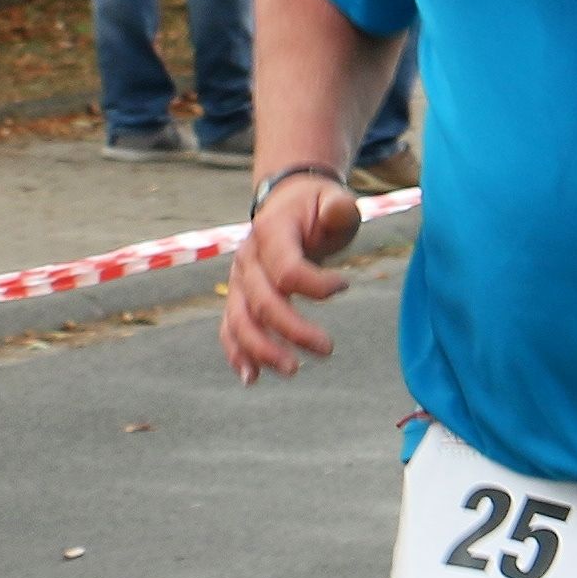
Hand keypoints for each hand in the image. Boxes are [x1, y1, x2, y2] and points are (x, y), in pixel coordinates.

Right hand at [217, 175, 361, 379]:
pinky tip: (252, 378)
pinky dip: (237, 354)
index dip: (316, 285)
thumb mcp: (333, 199)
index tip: (346, 285)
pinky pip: (230, 328)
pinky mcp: (238, 297)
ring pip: (240, 321)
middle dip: (292, 330)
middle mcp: (248, 258)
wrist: (287, 203)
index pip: (287, 269)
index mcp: (270, 231)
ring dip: (262, 350)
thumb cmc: (316, 206)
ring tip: (293, 370)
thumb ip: (338, 207)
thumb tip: (339, 212)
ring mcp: (239, 280)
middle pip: (263, 301)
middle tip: (327, 349)